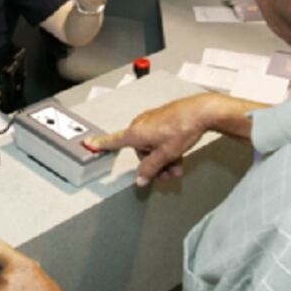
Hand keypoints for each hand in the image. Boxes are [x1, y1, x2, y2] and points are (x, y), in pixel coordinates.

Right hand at [85, 93, 222, 185]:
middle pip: (140, 152)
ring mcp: (152, 121)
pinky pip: (159, 139)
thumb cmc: (182, 128)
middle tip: (167, 173)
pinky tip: (179, 156)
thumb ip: (151, 169)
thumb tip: (140, 179)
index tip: (89, 143)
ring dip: (163, 160)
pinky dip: (167, 149)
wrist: (201, 112)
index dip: (101, 144)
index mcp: (136, 132)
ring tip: (177, 167)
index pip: (114, 141)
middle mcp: (141, 125)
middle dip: (153, 164)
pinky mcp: (163, 119)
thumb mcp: (166, 155)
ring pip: (152, 147)